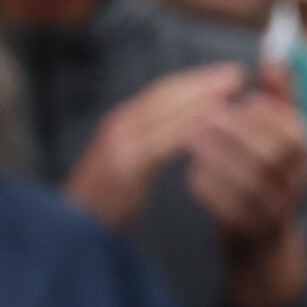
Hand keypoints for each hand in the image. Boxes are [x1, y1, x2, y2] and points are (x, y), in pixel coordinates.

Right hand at [62, 66, 233, 230]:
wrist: (67, 233)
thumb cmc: (103, 206)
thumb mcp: (129, 168)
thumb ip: (152, 147)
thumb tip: (186, 133)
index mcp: (123, 124)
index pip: (163, 92)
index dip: (197, 80)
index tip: (228, 74)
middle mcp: (120, 126)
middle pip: (167, 93)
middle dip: (204, 81)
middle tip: (238, 73)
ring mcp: (120, 144)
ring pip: (164, 110)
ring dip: (201, 97)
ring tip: (232, 90)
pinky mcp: (124, 167)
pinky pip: (160, 143)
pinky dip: (187, 130)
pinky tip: (211, 125)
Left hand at [187, 67, 306, 306]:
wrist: (262, 246)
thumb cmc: (265, 178)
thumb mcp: (278, 138)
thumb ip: (280, 97)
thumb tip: (274, 56)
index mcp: (305, 156)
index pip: (294, 129)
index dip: (264, 113)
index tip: (233, 100)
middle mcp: (298, 183)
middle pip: (275, 155)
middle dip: (240, 133)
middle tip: (204, 117)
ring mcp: (279, 211)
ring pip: (256, 183)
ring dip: (223, 160)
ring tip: (191, 143)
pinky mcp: (255, 234)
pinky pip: (237, 212)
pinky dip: (214, 192)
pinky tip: (192, 176)